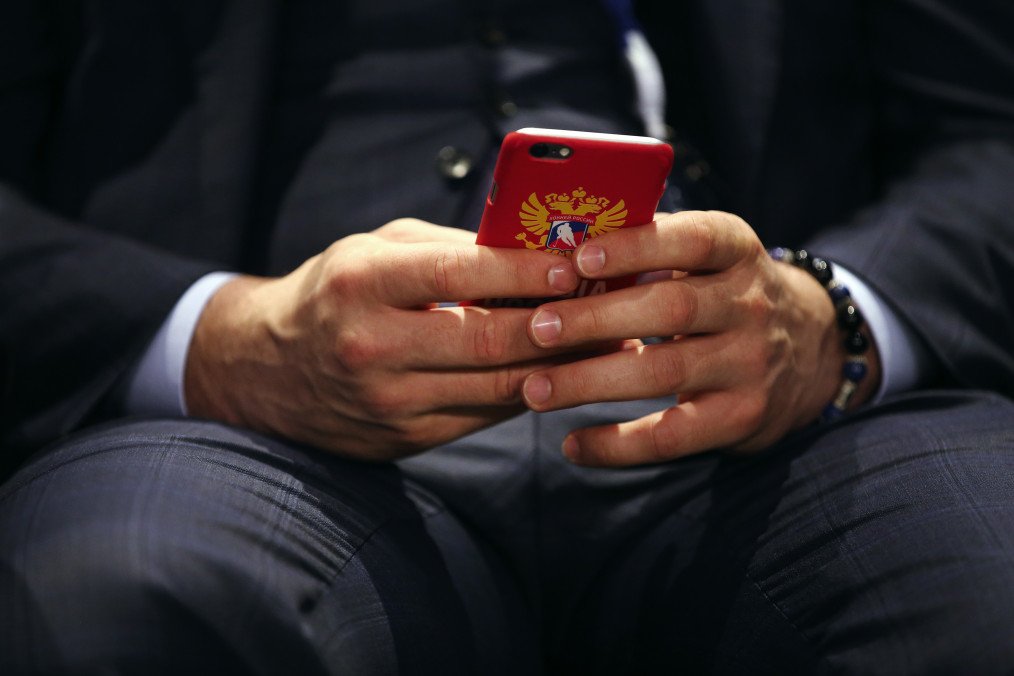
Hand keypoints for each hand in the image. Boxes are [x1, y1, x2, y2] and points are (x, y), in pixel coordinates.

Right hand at [184, 219, 580, 460]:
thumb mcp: (377, 250)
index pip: (461, 274)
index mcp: (363, 283)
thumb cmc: (335, 292)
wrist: (266, 370)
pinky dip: (528, 392)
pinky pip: (484, 416)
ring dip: (561, 366)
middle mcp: (372, 346)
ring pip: (497, 388)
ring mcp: (387, 402)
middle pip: (492, 341)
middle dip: (563, 325)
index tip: (577, 265)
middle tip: (614, 309)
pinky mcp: (403, 439)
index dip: (527, 271)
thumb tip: (538, 250)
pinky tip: (560, 372)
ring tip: (607, 342)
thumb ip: (452, 248)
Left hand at [520, 211, 881, 465]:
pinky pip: (673, 436)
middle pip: (670, 309)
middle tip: (536, 329)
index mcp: (737, 250)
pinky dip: (617, 445)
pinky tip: (571, 445)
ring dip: (590, 382)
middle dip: (596, 319)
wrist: (809, 352)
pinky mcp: (742, 418)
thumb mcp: (709, 259)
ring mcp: (750, 364)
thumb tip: (557, 252)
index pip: (693, 240)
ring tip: (534, 390)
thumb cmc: (723, 293)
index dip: (637, 247)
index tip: (580, 257)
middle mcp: (751, 304)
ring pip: (663, 373)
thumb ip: (651, 250)